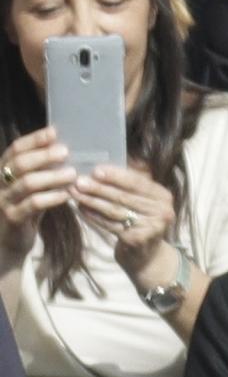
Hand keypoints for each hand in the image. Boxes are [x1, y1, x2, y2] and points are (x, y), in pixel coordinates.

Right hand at [0, 126, 75, 256]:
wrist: (9, 244)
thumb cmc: (24, 213)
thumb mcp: (31, 191)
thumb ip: (42, 175)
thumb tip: (63, 154)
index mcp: (3, 171)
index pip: (16, 149)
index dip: (34, 139)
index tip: (54, 132)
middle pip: (20, 163)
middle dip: (44, 155)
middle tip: (65, 151)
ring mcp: (3, 200)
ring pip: (27, 183)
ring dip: (52, 177)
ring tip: (72, 174)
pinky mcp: (12, 218)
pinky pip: (33, 204)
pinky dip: (51, 198)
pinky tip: (66, 195)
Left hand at [70, 162, 175, 291]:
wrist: (148, 256)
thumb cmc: (141, 221)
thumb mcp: (143, 201)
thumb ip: (130, 185)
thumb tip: (100, 167)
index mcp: (163, 196)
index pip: (137, 182)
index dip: (115, 176)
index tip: (95, 170)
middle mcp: (162, 212)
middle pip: (124, 196)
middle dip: (99, 188)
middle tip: (78, 181)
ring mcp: (151, 228)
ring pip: (115, 210)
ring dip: (92, 200)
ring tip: (75, 192)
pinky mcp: (137, 240)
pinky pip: (111, 225)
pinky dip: (94, 216)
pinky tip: (81, 209)